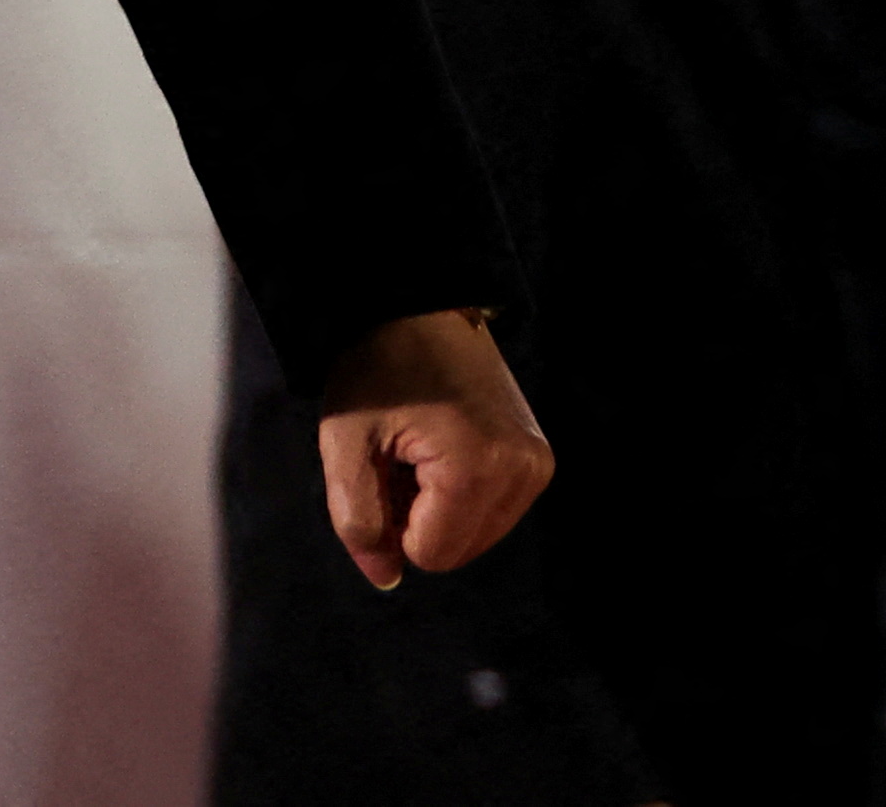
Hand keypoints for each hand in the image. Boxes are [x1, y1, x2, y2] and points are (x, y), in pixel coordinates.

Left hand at [317, 306, 554, 586]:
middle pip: (458, 549)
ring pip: (476, 535)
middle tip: (398, 455)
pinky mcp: (539, 457)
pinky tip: (442, 446)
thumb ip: (358, 521)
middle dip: (418, 517)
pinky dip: (461, 493)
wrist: (417, 305)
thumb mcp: (346, 443)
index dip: (392, 523)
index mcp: (476, 467)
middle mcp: (522, 470)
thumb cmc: (376, 368)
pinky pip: (494, 510)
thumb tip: (386, 580)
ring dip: (439, 507)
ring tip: (419, 448)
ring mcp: (537, 463)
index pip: (431, 553)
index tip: (382, 466)